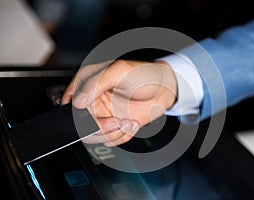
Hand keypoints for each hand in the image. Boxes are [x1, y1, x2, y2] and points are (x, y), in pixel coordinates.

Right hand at [61, 60, 176, 145]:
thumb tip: (77, 101)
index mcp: (86, 82)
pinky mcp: (113, 125)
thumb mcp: (119, 71)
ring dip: (114, 133)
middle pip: (80, 126)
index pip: (70, 104)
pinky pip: (110, 141)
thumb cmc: (144, 74)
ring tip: (127, 121)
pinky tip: (131, 123)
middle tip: (117, 120)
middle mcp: (92, 100)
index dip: (81, 115)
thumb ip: (96, 83)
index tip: (97, 116)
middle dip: (101, 128)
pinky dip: (123, 136)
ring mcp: (102, 115)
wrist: (164, 90)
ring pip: (94, 137)